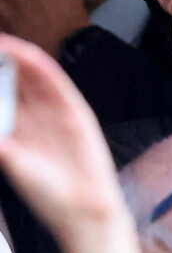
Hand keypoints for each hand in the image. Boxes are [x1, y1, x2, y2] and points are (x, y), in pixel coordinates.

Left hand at [0, 34, 123, 240]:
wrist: (83, 208)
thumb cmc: (49, 195)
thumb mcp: (16, 167)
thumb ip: (6, 147)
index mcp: (20, 129)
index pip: (3, 94)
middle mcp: (38, 117)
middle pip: (18, 81)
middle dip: (3, 63)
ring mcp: (58, 112)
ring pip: (37, 78)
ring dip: (20, 59)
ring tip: (2, 44)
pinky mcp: (76, 112)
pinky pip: (59, 85)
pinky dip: (44, 69)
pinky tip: (29, 57)